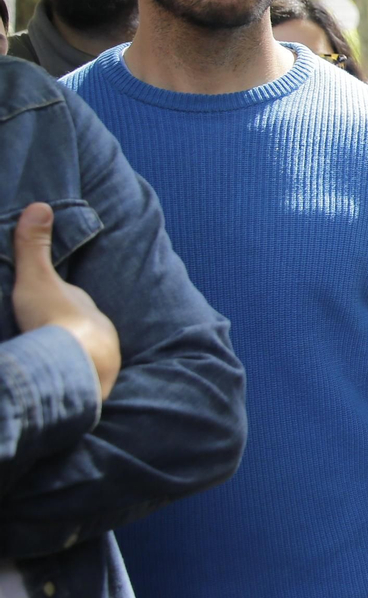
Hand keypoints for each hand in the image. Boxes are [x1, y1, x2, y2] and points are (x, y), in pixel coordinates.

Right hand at [12, 203, 119, 400]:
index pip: (74, 305)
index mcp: (90, 312)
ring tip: (51, 366)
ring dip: (70, 362)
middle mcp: (103, 337)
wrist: (74, 368)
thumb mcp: (37, 280)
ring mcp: (103, 365)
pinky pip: (82, 385)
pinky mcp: (95, 392)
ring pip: (84, 359)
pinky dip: (71, 384)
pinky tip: (60, 389)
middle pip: (80, 334)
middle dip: (65, 335)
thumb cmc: (54, 321)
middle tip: (44, 339)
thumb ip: (33, 247)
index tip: (43, 310)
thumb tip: (39, 205)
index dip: (58, 305)